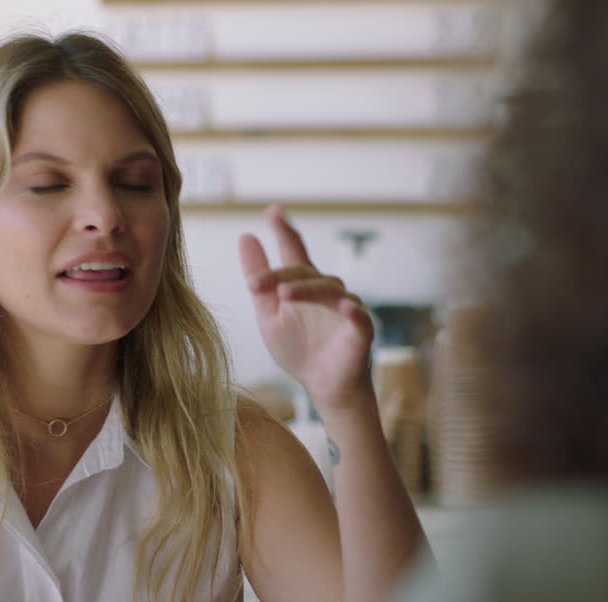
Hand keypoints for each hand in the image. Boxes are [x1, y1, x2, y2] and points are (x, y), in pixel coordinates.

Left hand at [239, 204, 375, 411]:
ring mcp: (346, 308)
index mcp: (303, 285)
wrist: (323, 386)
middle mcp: (326, 290)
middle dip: (279, 275)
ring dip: (306, 290)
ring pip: (328, 289)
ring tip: (284, 295)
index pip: (294, 251)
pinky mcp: (361, 330)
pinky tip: (343, 306)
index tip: (272, 210)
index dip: (284, 230)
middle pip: (304, 271)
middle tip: (255, 284)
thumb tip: (246, 237)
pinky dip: (352, 310)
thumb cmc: (298, 349)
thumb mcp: (268, 314)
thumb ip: (259, 279)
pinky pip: (359, 315)